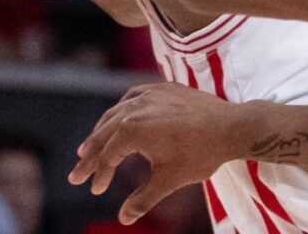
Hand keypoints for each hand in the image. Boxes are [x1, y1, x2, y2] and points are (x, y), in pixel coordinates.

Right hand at [69, 82, 248, 224]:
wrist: (230, 126)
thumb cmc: (199, 154)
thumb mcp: (168, 180)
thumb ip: (142, 199)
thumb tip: (123, 219)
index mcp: (130, 129)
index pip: (107, 157)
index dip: (99, 175)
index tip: (95, 190)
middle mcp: (133, 107)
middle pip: (103, 134)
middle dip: (89, 155)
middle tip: (77, 172)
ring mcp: (147, 95)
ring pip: (115, 113)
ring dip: (101, 131)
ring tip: (89, 145)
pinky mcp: (161, 88)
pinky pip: (132, 96)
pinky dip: (120, 108)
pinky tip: (119, 115)